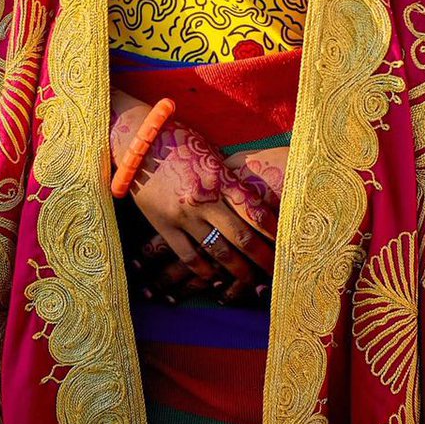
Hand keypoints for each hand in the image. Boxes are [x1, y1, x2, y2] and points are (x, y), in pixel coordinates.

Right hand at [111, 93, 277, 304]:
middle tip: (278, 272)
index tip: (288, 242)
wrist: (136, 142)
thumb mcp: (210, 153)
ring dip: (238, 270)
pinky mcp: (164, 225)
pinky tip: (215, 278)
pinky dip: (204, 270)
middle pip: (242, 236)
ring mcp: (183, 215)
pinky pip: (188, 255)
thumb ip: (229, 177)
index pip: (255, 209)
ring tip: (251, 282)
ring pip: (218, 250)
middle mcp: (204, 199)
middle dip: (263, 257)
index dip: (274, 229)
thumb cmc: (178, 141)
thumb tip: (255, 196)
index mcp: (220, 177)